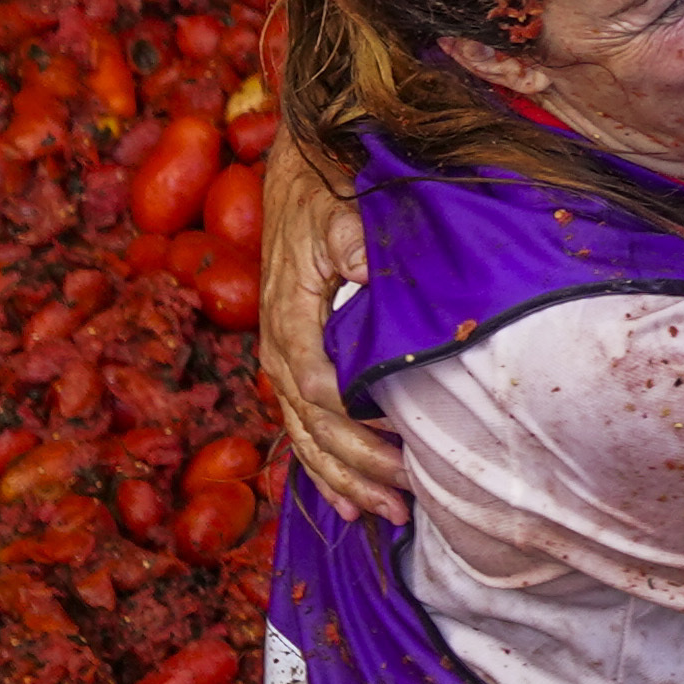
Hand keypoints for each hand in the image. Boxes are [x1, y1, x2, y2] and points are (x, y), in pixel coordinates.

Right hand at [261, 139, 412, 521]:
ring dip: (340, 480)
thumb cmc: (330, 187)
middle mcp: (278, 345)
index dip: (359, 433)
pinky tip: (347, 500)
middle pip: (312, 427)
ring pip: (304, 436)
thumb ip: (358, 248)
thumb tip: (366, 278)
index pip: (321, 392)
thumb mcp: (346, 209)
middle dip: (355, 472)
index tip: (404, 457)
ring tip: (379, 517)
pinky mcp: (291, 357)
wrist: (300, 166)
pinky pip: (301, 424)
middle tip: (402, 506)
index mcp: (290, 317)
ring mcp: (281, 355)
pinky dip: (324, 466)